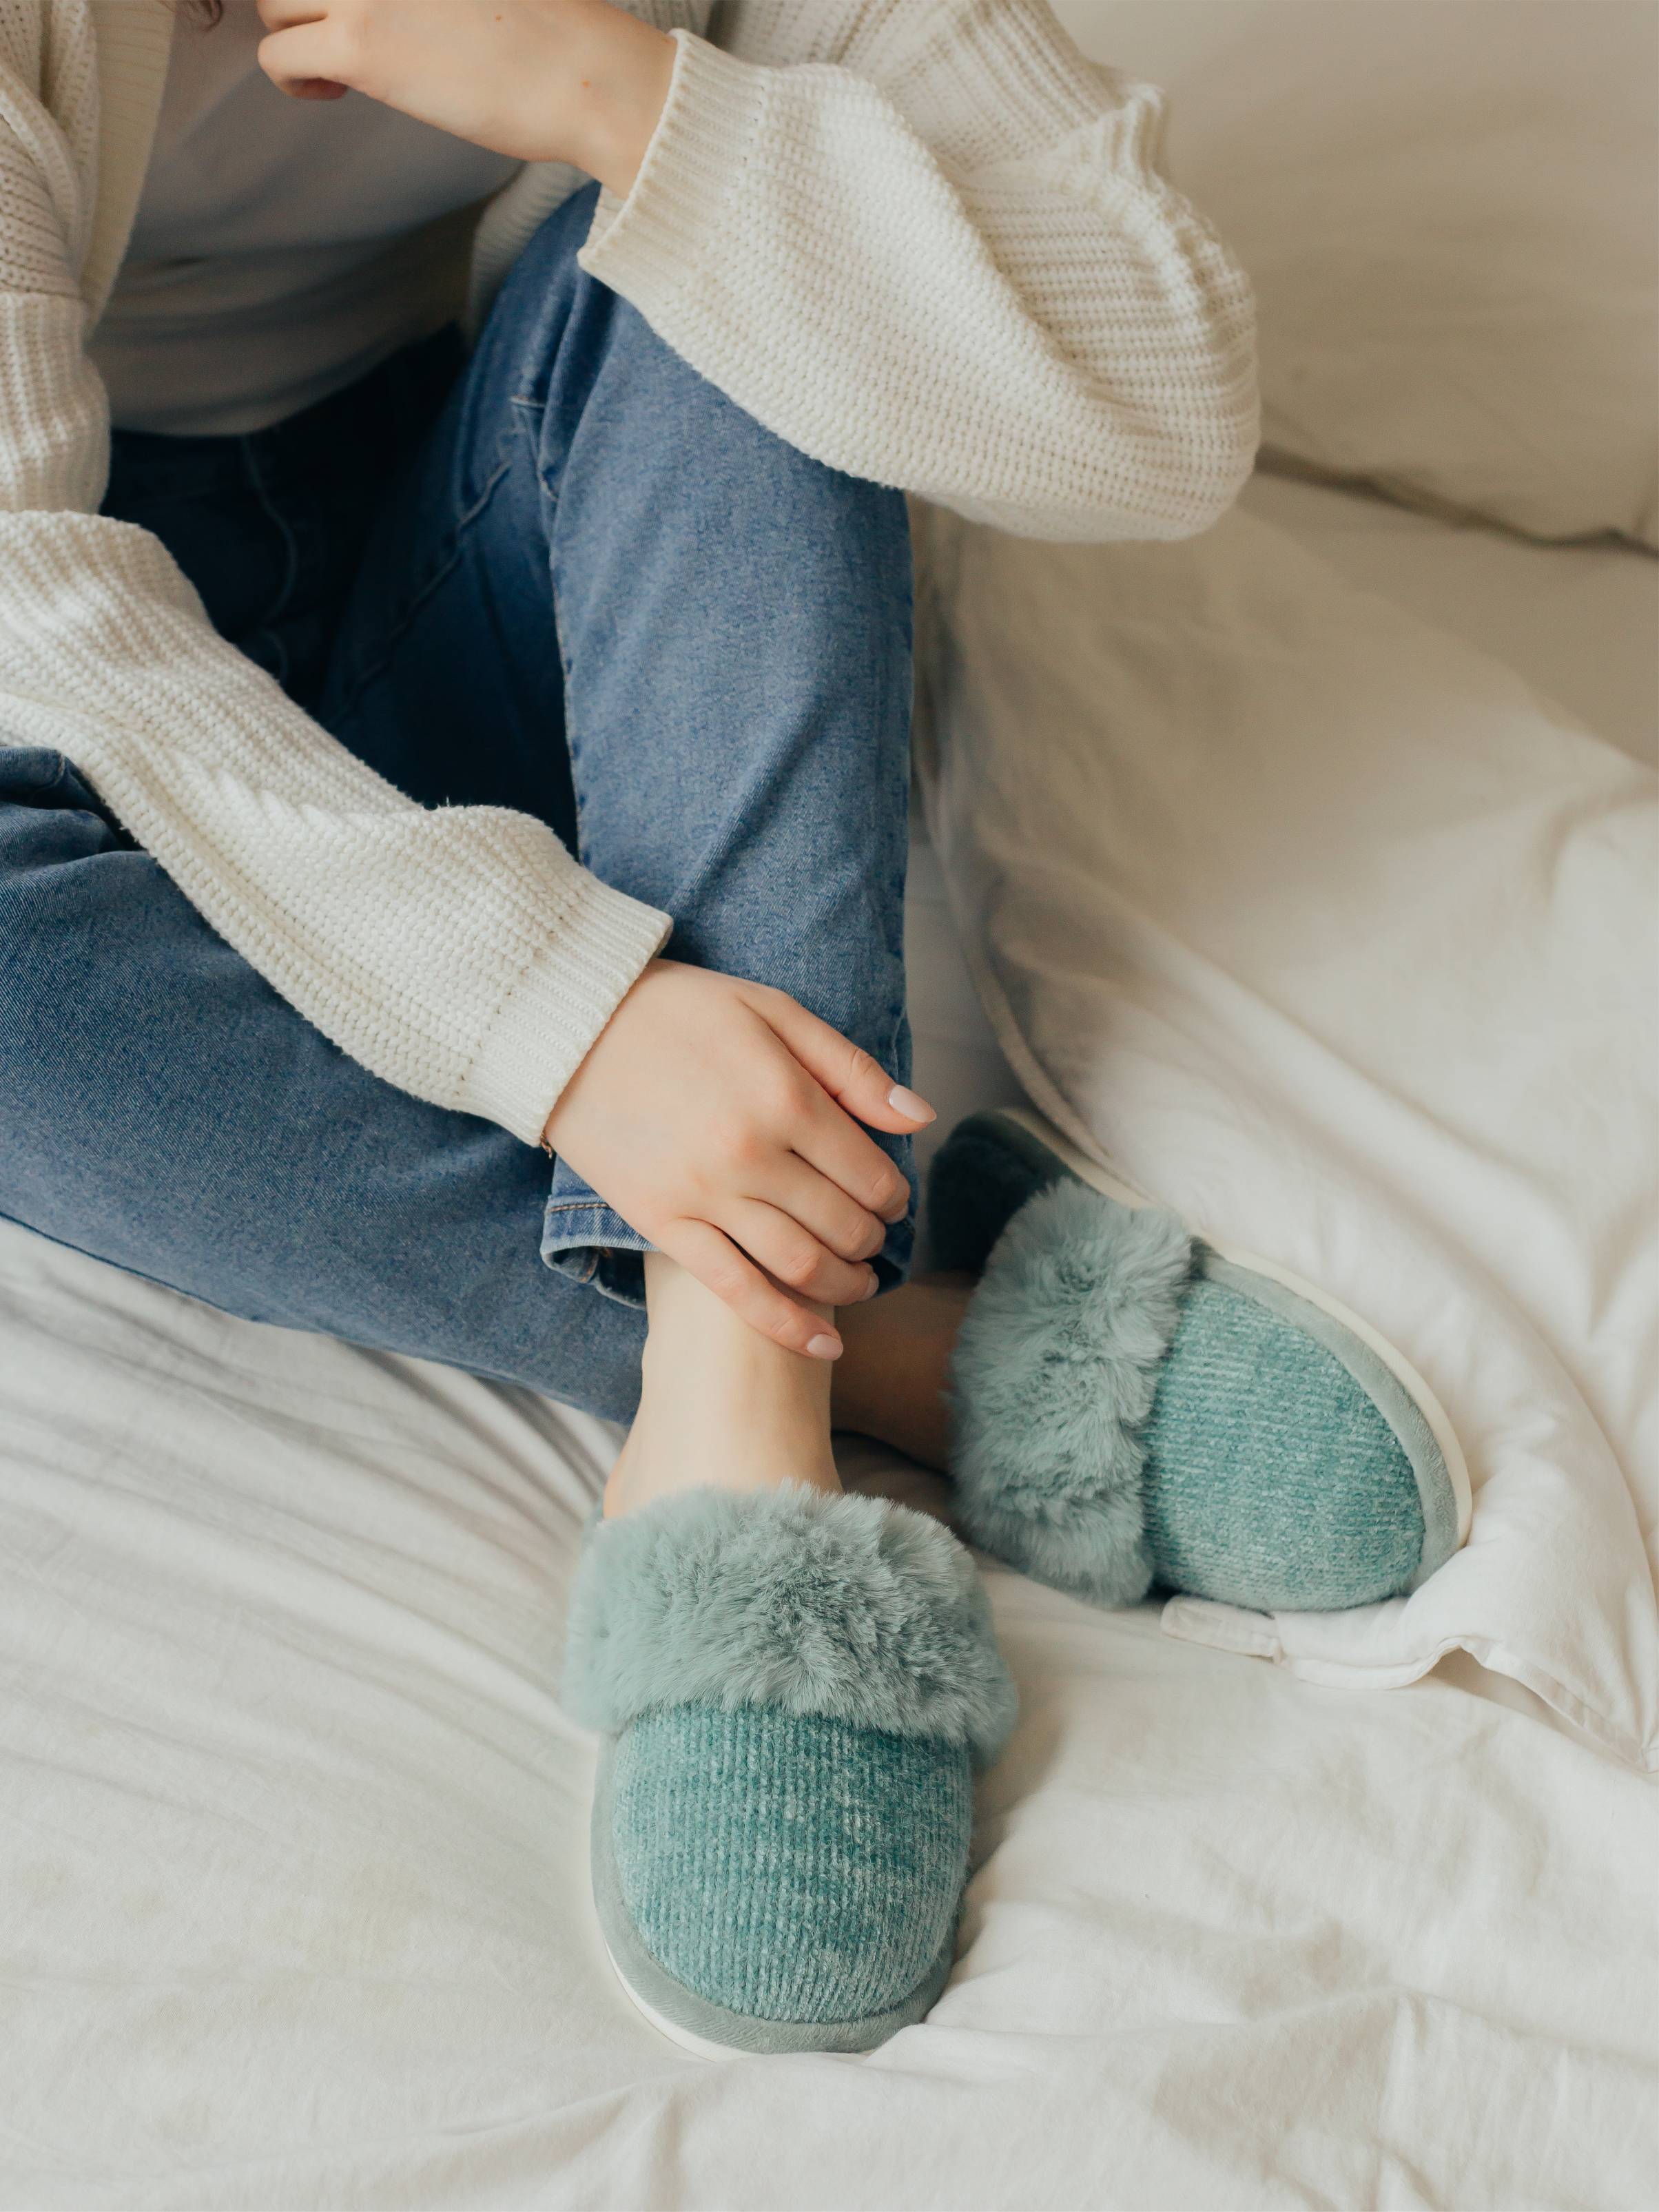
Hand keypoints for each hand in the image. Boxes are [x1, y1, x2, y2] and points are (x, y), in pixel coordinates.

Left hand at [257, 0, 675, 196]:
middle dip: (306, 4)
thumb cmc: (557, 36)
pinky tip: (334, 92)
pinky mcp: (362, 45)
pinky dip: (293, 80)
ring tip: (337, 68)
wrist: (587, 74)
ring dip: (293, 35)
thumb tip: (407, 15)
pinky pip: (279, 57)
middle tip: (342, 37)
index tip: (363, 14)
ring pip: (273, 3)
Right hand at [542, 961, 934, 1358]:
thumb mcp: (774, 1012)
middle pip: (843, 1226)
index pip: (871, 1175)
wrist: (570, 1026)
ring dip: (845, 1285)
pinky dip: (787, 1326)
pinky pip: (737, 1291)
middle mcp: (752, 1155)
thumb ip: (850, 1068)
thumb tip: (921, 1118)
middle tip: (873, 1239)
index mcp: (787, 1098)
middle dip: (872, 1241)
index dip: (893, 1195)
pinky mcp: (663, 1224)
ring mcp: (705, 1196)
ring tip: (857, 1283)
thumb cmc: (679, 1012)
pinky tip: (824, 1344)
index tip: (890, 1198)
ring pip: (801, 1266)